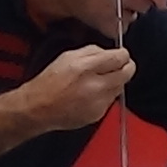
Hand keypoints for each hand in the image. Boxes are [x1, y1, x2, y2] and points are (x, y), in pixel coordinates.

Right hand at [19, 46, 134, 132]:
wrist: (40, 108)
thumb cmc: (50, 83)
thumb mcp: (68, 56)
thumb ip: (93, 51)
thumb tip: (110, 52)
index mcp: (86, 68)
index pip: (119, 58)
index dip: (123, 55)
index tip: (122, 55)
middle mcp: (95, 87)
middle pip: (126, 74)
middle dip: (125, 67)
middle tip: (118, 66)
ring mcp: (98, 103)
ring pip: (120, 87)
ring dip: (114, 82)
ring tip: (97, 81)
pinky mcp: (99, 114)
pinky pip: (110, 101)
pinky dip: (105, 95)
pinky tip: (91, 94)